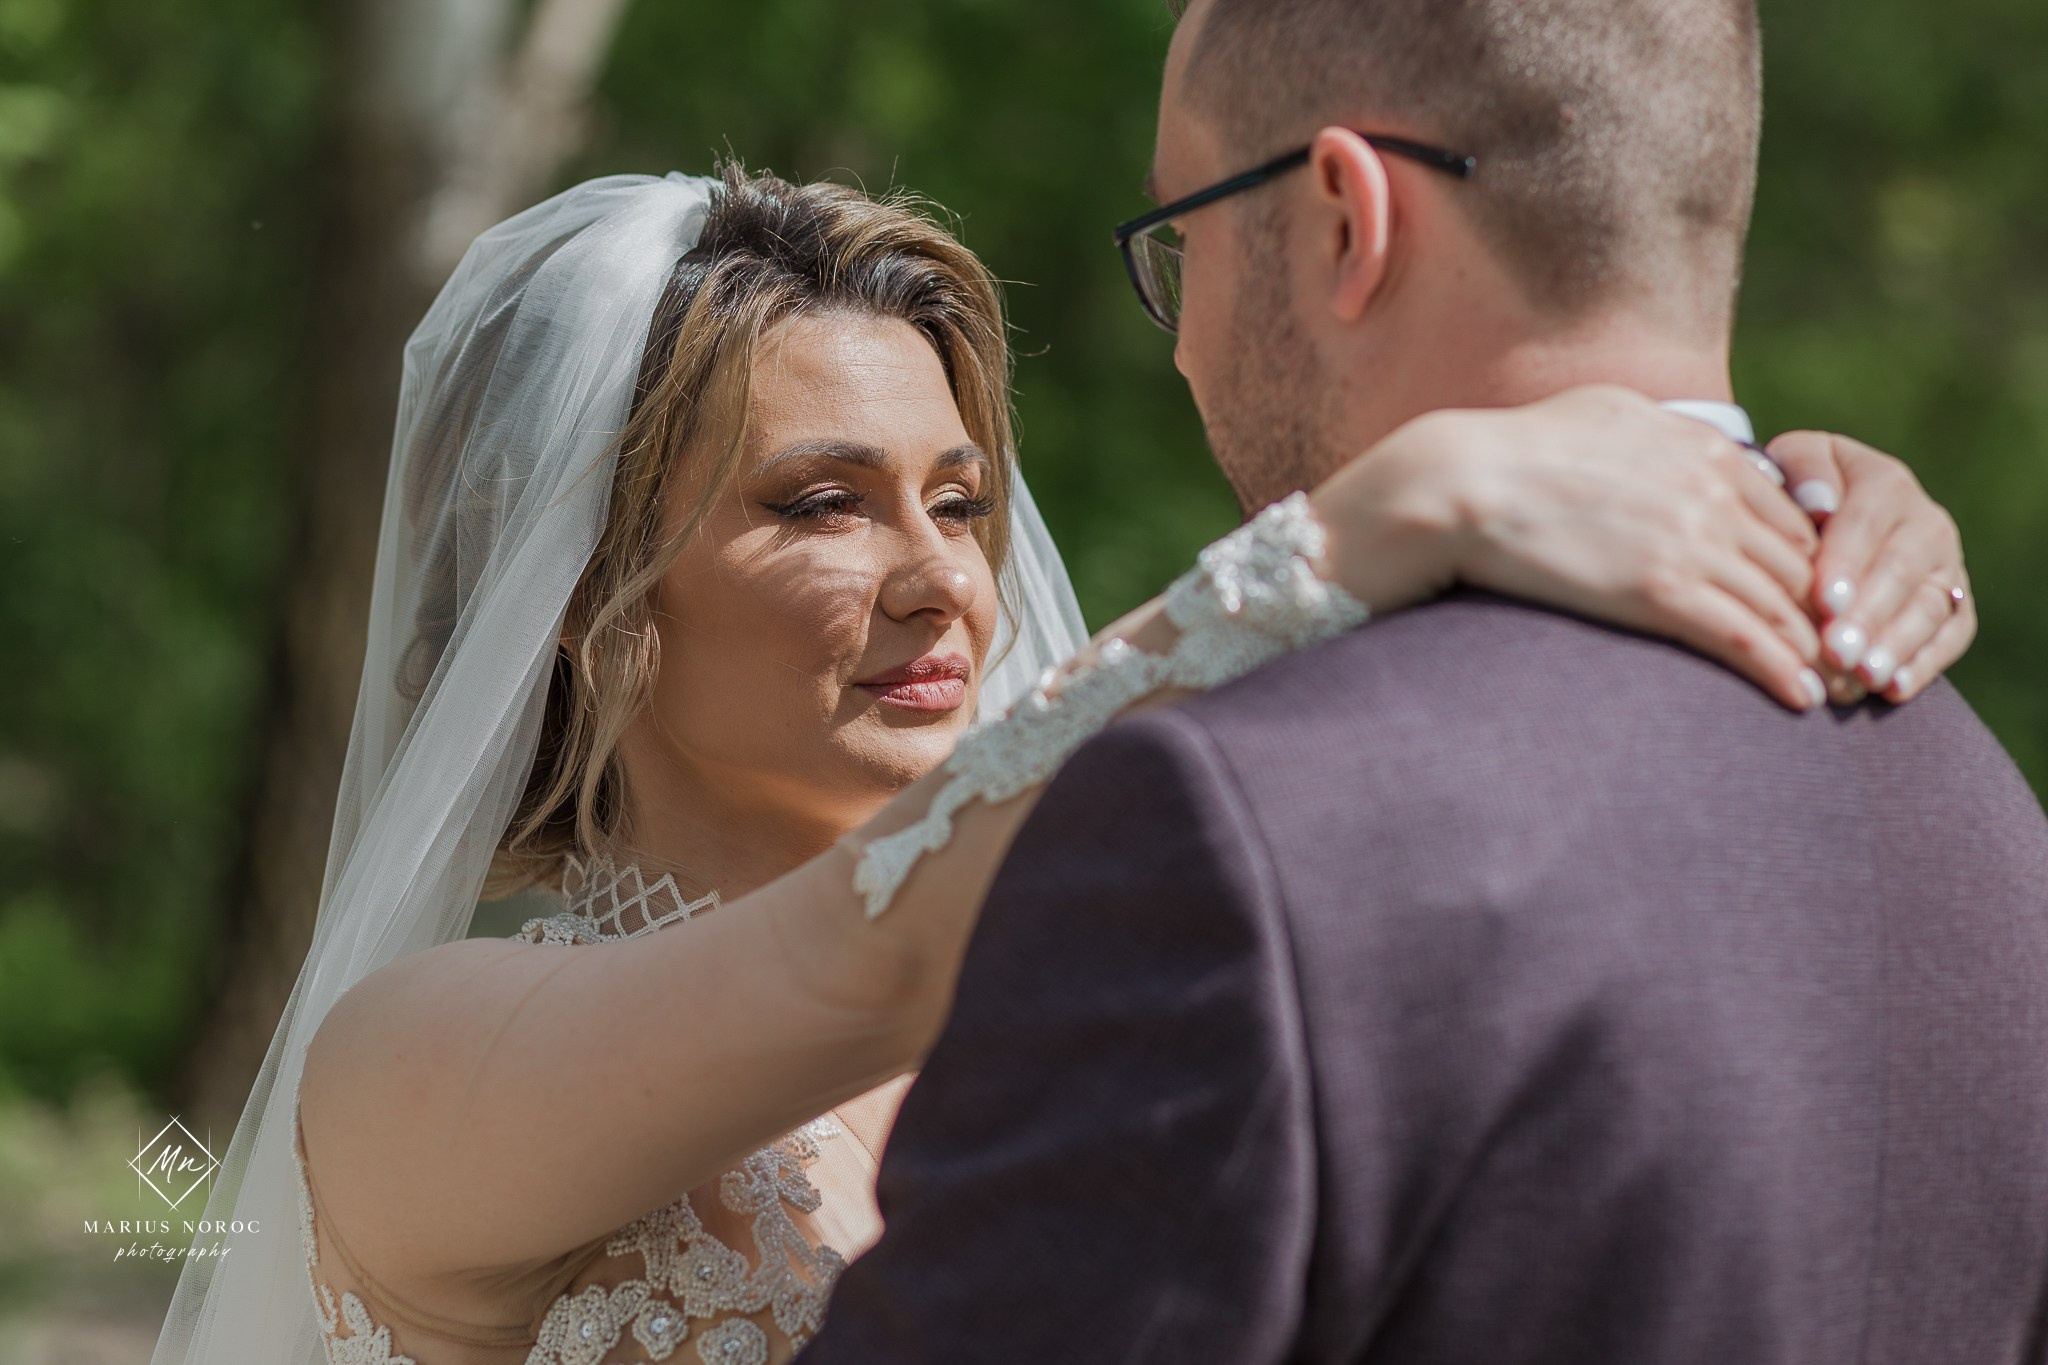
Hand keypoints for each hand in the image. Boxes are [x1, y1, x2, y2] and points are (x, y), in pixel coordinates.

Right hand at [1312, 385, 1828, 711]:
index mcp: (1701, 449)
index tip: (1820, 604)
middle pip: (1798, 563)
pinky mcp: (1657, 590)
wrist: (1460, 482)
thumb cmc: (1514, 449)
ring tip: (1835, 690)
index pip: (1785, 515)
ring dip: (1816, 652)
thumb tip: (1680, 438)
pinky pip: (1741, 637)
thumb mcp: (1605, 414)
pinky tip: (1797, 699)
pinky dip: (1778, 670)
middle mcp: (1709, 492)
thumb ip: (1659, 432)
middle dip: (1830, 614)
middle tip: (1848, 658)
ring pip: (1780, 604)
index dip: (1812, 565)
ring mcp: (1687, 540)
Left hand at [1766, 431, 1973, 703]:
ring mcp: (1945, 565)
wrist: (1822, 507)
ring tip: (1863, 676)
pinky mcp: (1955, 602)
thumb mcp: (1791, 462)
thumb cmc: (1793, 488)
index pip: (1868, 523)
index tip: (1823, 601)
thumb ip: (1804, 471)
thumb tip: (1819, 503)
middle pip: (1901, 572)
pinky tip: (1893, 689)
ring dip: (1896, 645)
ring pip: (1928, 607)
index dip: (1847, 563)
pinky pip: (1951, 635)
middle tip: (1838, 652)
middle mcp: (1925, 522)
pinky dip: (1924, 664)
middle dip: (1869, 615)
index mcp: (1885, 481)